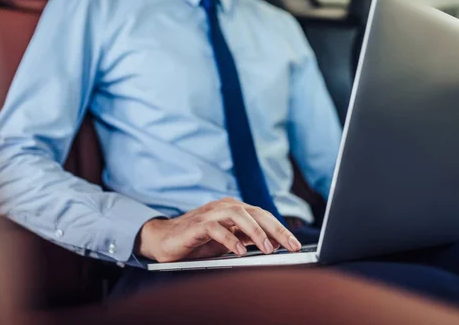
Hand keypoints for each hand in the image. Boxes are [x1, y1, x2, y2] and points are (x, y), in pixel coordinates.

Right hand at [135, 198, 301, 262]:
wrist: (163, 239)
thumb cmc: (197, 241)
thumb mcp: (227, 241)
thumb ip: (246, 238)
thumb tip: (272, 245)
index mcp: (234, 209)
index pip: (263, 216)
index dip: (280, 229)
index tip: (295, 244)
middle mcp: (225, 207)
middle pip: (256, 213)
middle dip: (277, 229)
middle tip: (292, 246)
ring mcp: (211, 213)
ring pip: (239, 216)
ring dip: (256, 232)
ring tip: (269, 249)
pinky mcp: (197, 224)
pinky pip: (216, 228)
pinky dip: (229, 239)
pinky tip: (240, 251)